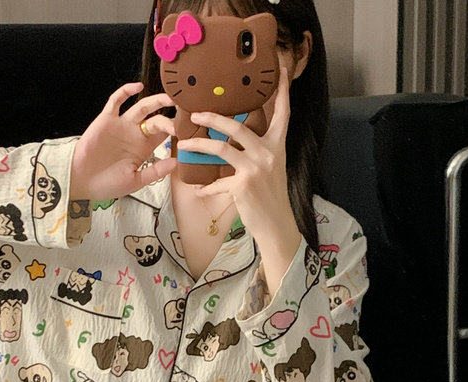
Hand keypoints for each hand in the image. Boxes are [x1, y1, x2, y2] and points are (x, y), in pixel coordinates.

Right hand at [70, 82, 177, 200]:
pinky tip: (138, 87)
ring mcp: (122, 125)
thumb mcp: (136, 181)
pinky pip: (116, 101)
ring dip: (156, 101)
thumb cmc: (108, 184)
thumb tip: (176, 162)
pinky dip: (126, 91)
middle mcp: (135, 135)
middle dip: (170, 117)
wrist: (82, 181)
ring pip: (141, 107)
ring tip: (170, 98)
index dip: (176, 130)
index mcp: (144, 149)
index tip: (187, 130)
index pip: (164, 135)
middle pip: (157, 119)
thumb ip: (155, 171)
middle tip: (183, 114)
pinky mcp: (107, 119)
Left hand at [175, 59, 296, 245]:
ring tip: (185, 145)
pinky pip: (217, 183)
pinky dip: (205, 188)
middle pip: (237, 127)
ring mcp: (255, 169)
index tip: (281, 70)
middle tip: (196, 114)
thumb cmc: (271, 196)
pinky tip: (197, 190)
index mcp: (277, 145)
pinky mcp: (243, 186)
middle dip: (214, 118)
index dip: (282, 91)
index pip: (282, 113)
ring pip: (222, 149)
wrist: (276, 224)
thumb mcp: (271, 168)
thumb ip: (258, 151)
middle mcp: (267, 153)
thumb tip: (236, 138)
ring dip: (200, 147)